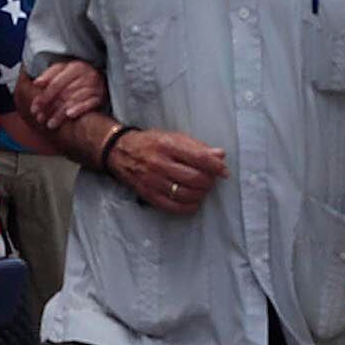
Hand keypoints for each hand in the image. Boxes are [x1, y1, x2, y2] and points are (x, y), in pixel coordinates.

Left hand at [24, 60, 107, 133]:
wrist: (100, 80)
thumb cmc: (77, 76)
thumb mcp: (63, 71)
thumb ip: (49, 75)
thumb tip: (36, 83)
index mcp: (75, 67)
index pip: (56, 83)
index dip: (44, 96)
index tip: (34, 108)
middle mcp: (87, 75)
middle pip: (64, 93)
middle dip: (50, 106)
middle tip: (40, 118)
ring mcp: (95, 86)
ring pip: (74, 99)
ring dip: (61, 113)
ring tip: (50, 124)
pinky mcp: (100, 97)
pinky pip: (89, 104)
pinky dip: (79, 109)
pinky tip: (69, 116)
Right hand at [107, 128, 226, 215]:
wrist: (120, 152)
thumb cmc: (151, 143)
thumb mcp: (173, 137)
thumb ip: (197, 147)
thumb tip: (219, 155)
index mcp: (168, 146)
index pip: (199, 158)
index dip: (216, 166)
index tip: (223, 171)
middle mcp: (160, 163)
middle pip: (195, 178)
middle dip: (209, 181)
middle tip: (211, 179)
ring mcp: (153, 181)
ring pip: (186, 194)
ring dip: (200, 194)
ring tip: (202, 189)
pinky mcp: (149, 195)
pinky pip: (174, 207)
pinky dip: (189, 206)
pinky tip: (193, 201)